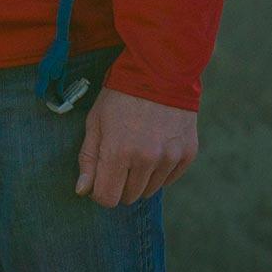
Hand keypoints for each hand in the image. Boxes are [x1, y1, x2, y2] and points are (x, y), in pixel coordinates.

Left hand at [75, 86, 198, 206]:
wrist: (159, 72)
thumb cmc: (120, 97)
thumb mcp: (95, 122)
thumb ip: (88, 158)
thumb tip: (83, 190)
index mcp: (118, 152)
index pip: (107, 198)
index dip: (99, 192)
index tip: (99, 179)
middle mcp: (147, 159)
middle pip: (128, 197)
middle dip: (119, 184)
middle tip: (117, 160)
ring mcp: (170, 158)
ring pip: (150, 191)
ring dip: (139, 179)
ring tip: (136, 150)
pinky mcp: (188, 154)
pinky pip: (169, 179)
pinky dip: (159, 171)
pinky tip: (154, 148)